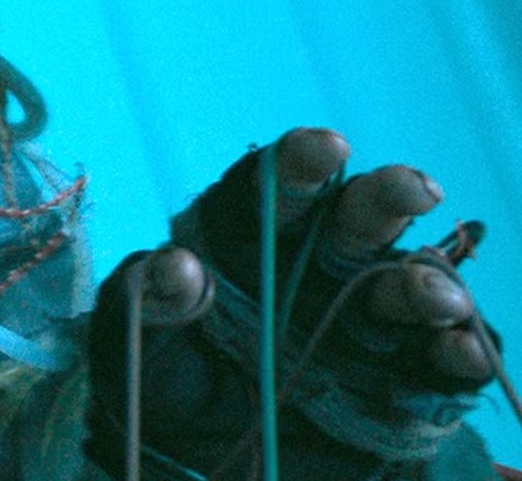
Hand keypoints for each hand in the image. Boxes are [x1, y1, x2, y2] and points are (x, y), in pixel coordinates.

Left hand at [86, 127, 502, 478]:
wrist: (198, 464)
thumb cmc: (162, 386)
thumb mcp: (135, 343)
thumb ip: (149, 300)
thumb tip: (173, 263)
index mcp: (247, 239)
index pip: (273, 188)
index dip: (299, 163)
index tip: (323, 147)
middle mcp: (316, 268)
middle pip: (355, 219)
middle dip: (386, 198)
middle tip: (413, 190)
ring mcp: (365, 322)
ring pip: (406, 286)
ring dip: (425, 286)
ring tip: (431, 298)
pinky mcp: (402, 382)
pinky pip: (440, 364)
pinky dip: (459, 356)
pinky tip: (460, 350)